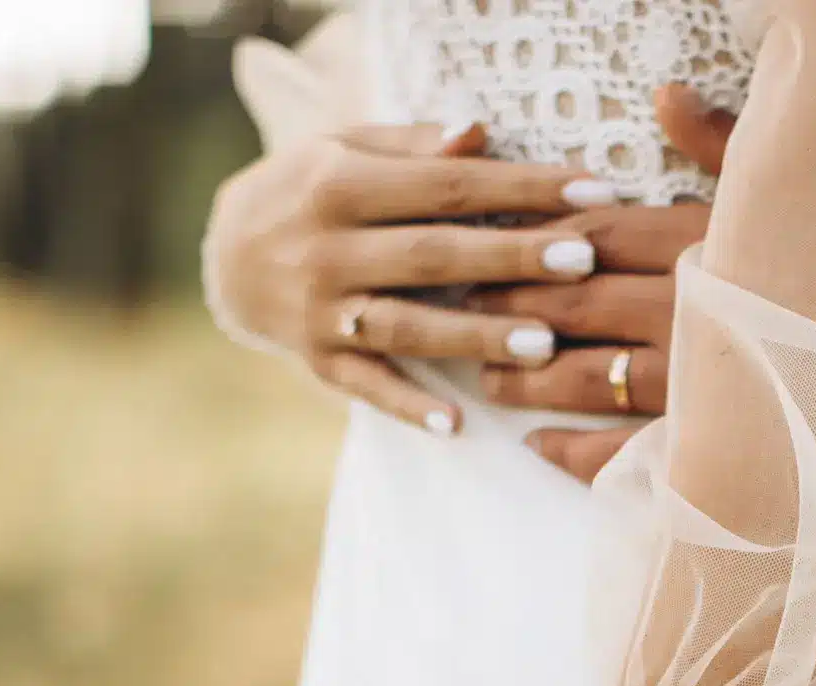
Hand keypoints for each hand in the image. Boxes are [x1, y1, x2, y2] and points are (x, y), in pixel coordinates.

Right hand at [202, 122, 618, 432]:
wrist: (224, 254)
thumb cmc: (311, 191)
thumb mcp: (348, 150)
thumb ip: (416, 147)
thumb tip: (479, 131)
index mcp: (339, 184)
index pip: (446, 186)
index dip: (520, 189)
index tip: (590, 194)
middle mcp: (328, 248)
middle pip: (434, 255)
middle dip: (511, 259)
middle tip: (582, 263)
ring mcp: (321, 311)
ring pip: (408, 326)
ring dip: (475, 336)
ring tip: (542, 344)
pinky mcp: (318, 361)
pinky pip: (369, 388)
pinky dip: (409, 406)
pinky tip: (456, 424)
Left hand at [474, 86, 736, 482]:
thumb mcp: (773, 193)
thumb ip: (718, 144)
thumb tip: (665, 96)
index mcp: (699, 245)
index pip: (595, 237)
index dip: (536, 241)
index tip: (494, 243)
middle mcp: (686, 312)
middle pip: (573, 304)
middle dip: (511, 306)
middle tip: (469, 307)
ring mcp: (688, 383)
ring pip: (582, 376)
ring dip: (525, 377)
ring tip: (487, 373)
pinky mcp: (695, 440)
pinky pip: (618, 451)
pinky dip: (570, 451)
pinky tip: (536, 444)